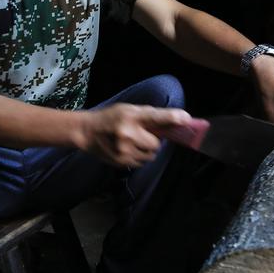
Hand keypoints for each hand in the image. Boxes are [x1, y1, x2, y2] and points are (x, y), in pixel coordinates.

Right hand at [77, 103, 192, 167]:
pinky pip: (141, 162)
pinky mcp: (120, 161)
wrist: (87, 131)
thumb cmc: (111, 118)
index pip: (154, 116)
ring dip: (146, 151)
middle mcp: (127, 133)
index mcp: (130, 115)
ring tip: (133, 142)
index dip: (172, 117)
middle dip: (153, 141)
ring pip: (150, 156)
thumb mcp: (129, 110)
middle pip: (156, 144)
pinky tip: (127, 149)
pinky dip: (138, 157)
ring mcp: (123, 150)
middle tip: (143, 135)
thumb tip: (177, 120)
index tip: (185, 118)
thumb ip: (151, 115)